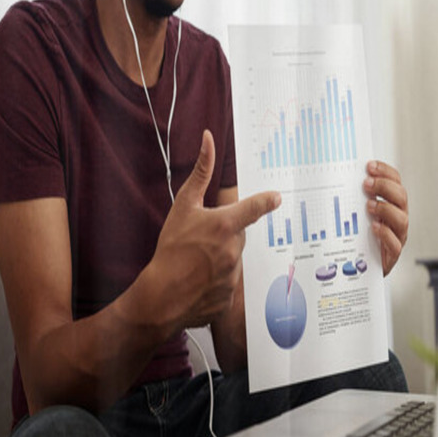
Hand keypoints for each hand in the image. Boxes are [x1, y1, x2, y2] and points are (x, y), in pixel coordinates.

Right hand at [153, 130, 280, 328]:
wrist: (160, 297)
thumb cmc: (170, 249)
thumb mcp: (183, 206)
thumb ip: (200, 172)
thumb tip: (209, 139)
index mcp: (225, 224)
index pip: (255, 208)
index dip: (267, 201)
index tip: (277, 197)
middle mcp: (234, 249)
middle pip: (238, 236)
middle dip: (225, 235)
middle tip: (201, 242)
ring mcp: (234, 275)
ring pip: (233, 260)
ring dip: (220, 258)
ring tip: (196, 264)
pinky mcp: (230, 297)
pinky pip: (227, 283)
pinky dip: (215, 281)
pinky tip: (198, 282)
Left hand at [363, 160, 408, 276]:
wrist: (360, 268)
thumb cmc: (358, 237)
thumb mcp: (356, 213)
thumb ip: (353, 197)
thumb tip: (337, 178)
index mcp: (391, 204)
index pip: (395, 182)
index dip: (385, 172)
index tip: (369, 166)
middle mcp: (397, 218)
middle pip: (401, 197)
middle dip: (385, 187)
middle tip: (366, 184)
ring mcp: (397, 236)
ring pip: (401, 219)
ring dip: (385, 208)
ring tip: (369, 206)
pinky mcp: (392, 255)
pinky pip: (395, 244)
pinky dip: (385, 233)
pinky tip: (373, 227)